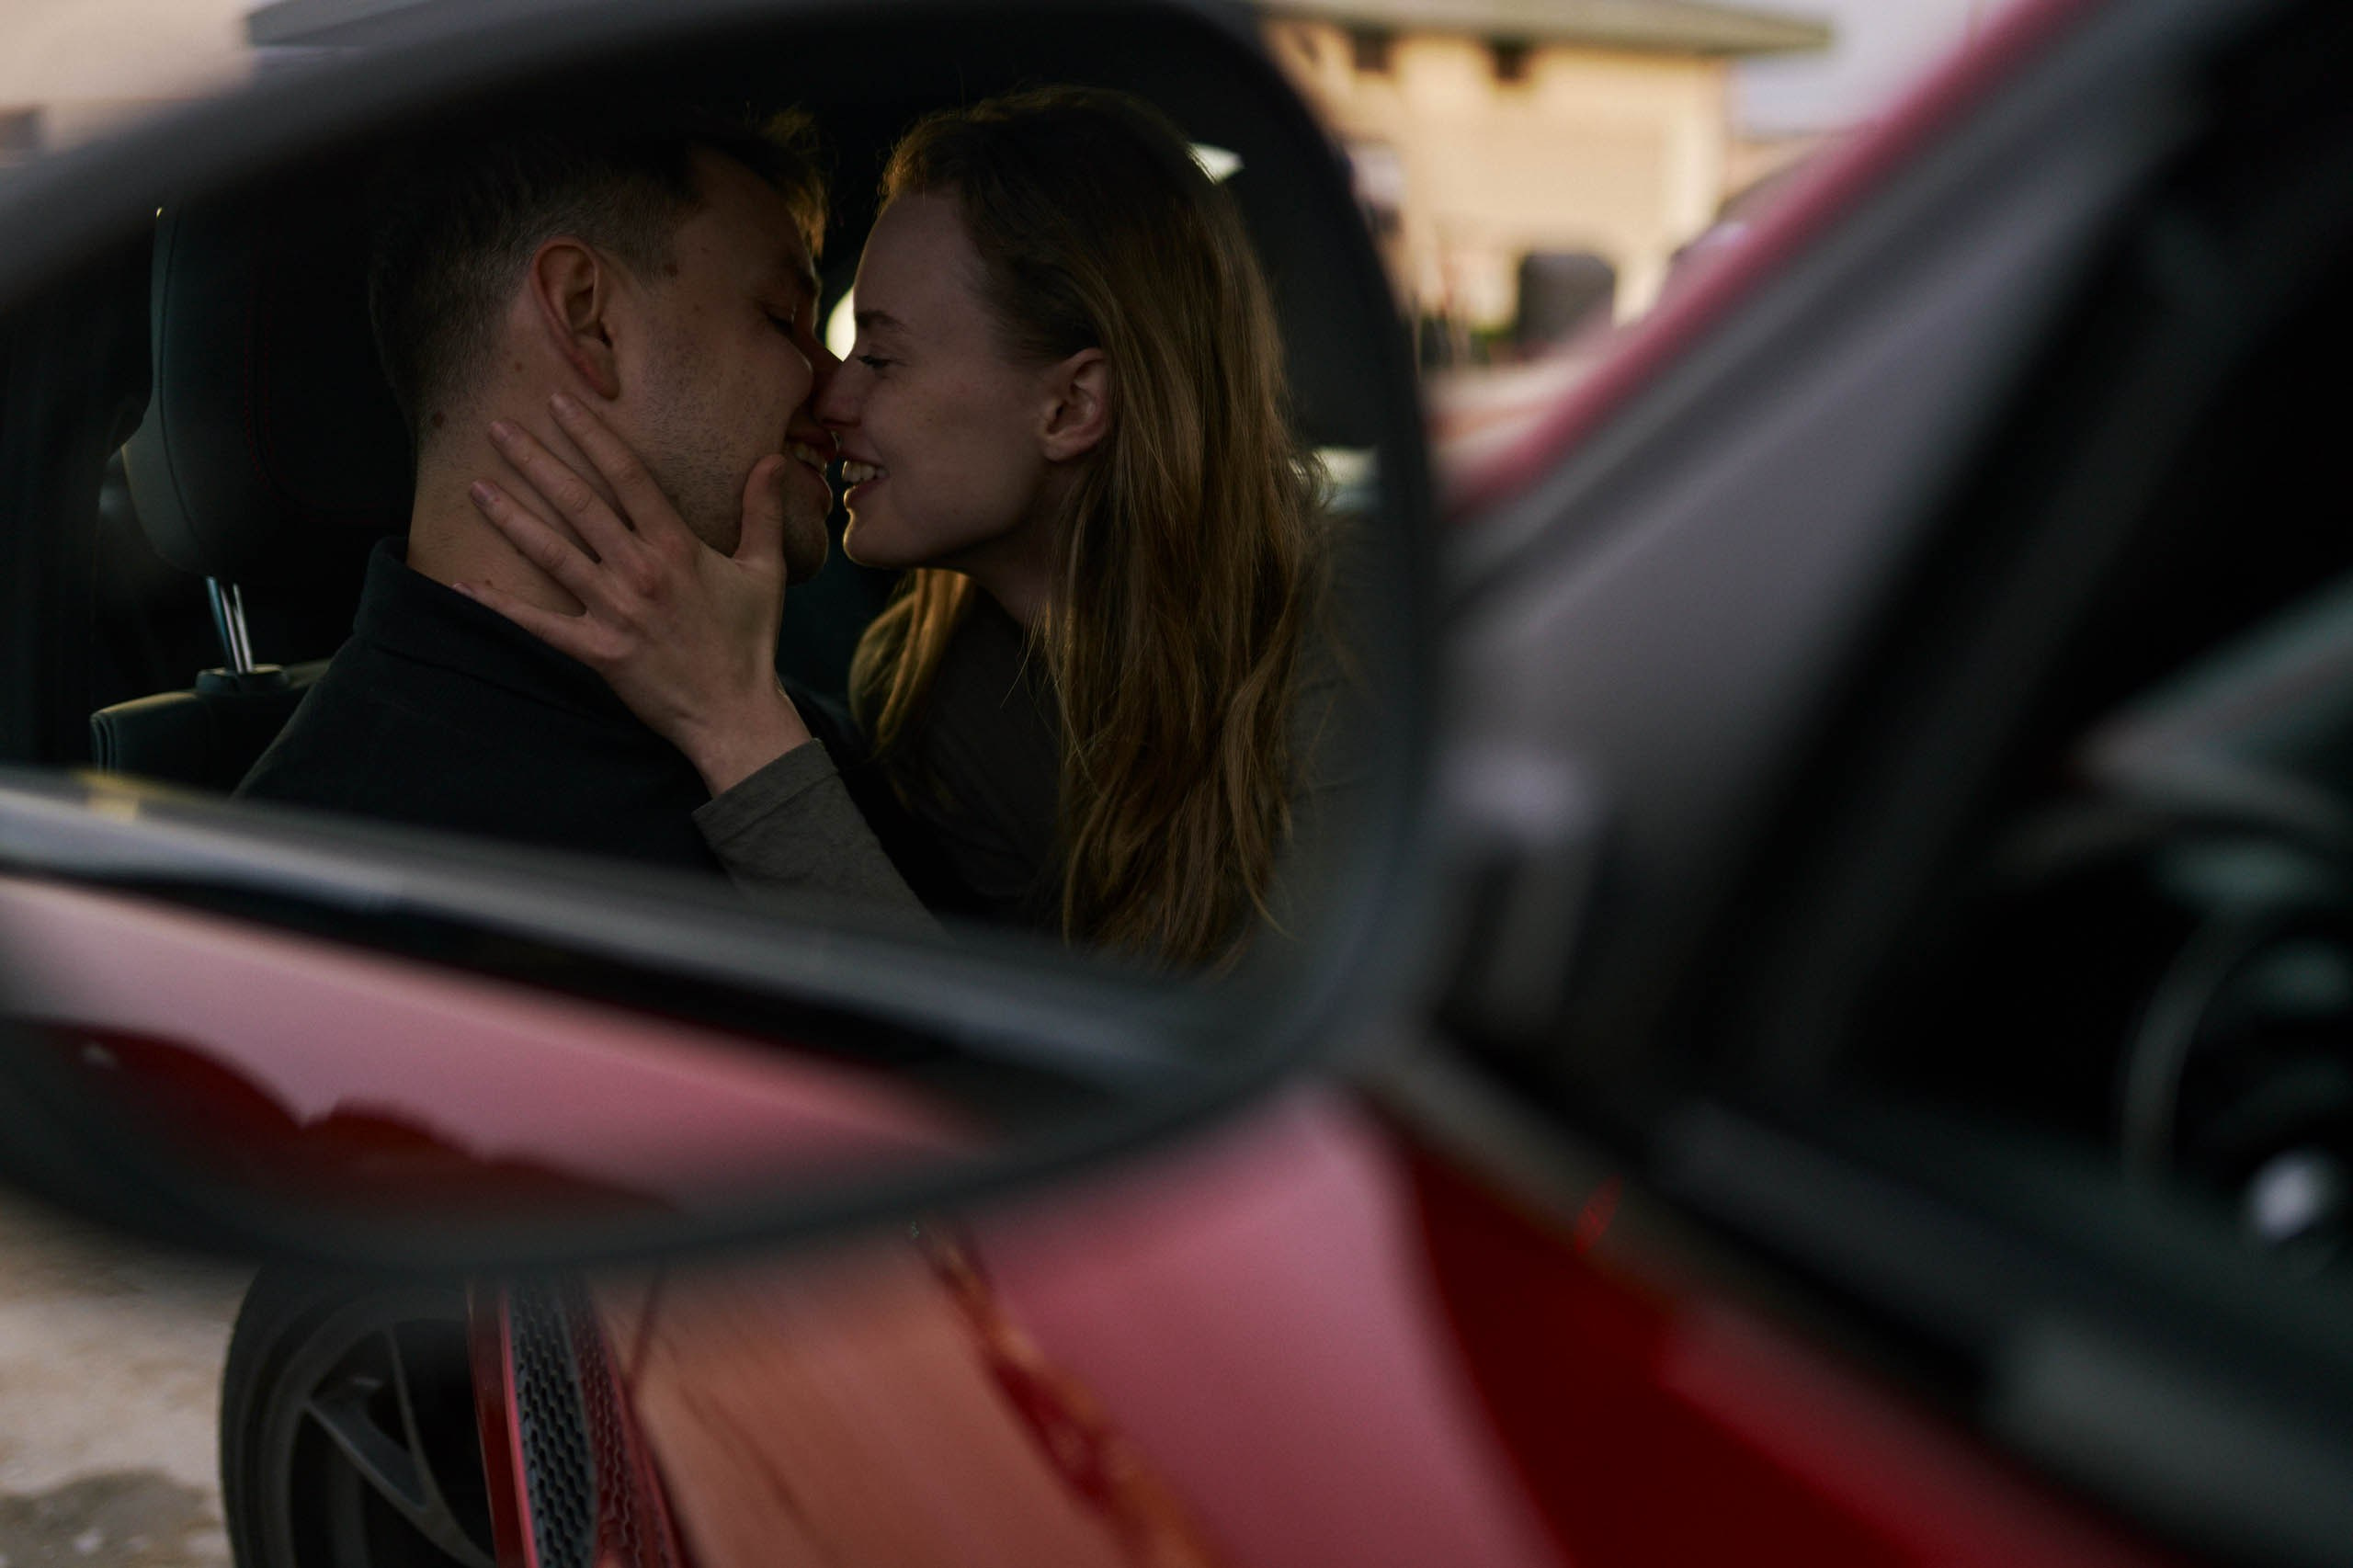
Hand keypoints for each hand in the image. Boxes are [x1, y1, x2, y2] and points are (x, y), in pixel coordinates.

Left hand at [455, 393, 814, 793]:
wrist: (735, 714)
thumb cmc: (751, 642)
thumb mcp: (765, 571)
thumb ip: (763, 511)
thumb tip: (774, 459)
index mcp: (676, 546)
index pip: (627, 476)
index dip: (591, 435)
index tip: (559, 402)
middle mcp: (639, 571)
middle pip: (578, 502)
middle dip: (535, 461)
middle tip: (497, 427)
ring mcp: (613, 611)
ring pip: (550, 553)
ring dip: (510, 518)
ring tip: (475, 487)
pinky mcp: (596, 650)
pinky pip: (538, 623)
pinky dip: (500, 604)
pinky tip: (462, 582)